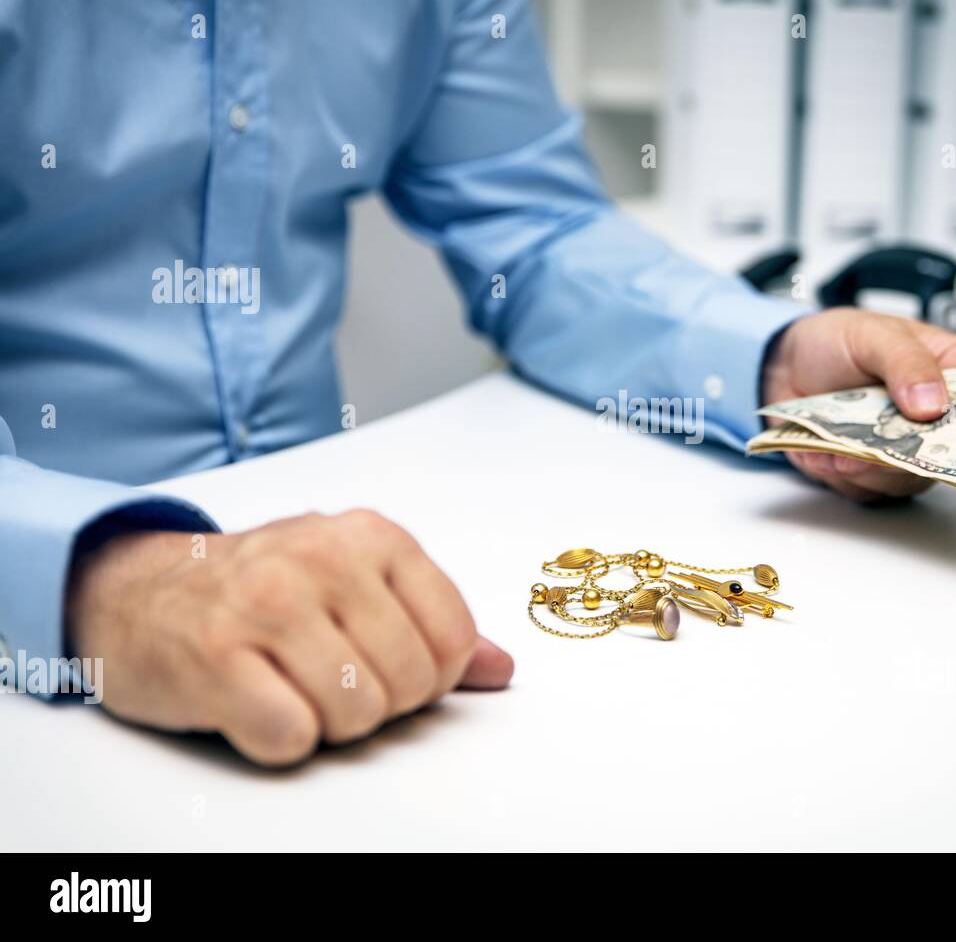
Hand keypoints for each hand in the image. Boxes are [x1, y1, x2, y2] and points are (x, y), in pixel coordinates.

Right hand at [67, 509, 512, 766]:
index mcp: (371, 537)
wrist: (137, 591)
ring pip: (357, 714)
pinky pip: (291, 736)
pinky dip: (278, 739)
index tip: (391, 668)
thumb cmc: (257, 589)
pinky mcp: (214, 656)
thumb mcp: (352, 583)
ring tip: (293, 688)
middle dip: (378, 703)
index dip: (432, 677)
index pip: (453, 638)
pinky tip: (256, 704)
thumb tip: (499, 667)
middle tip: (331, 680)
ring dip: (328, 724)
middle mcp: (323, 559)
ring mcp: (267, 604)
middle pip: (409, 683)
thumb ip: (429, 622)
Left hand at [762, 307, 955, 502]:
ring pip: (905, 482)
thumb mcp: (874, 335)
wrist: (786, 365)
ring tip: (836, 444)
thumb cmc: (837, 341)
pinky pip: (865, 489)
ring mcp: (906, 451)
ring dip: (866, 467)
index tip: (950, 431)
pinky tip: (819, 450)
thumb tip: (932, 403)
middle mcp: (937, 420)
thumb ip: (906, 362)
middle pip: (949, 456)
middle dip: (907, 455)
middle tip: (875, 446)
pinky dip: (838, 472)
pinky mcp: (871, 473)